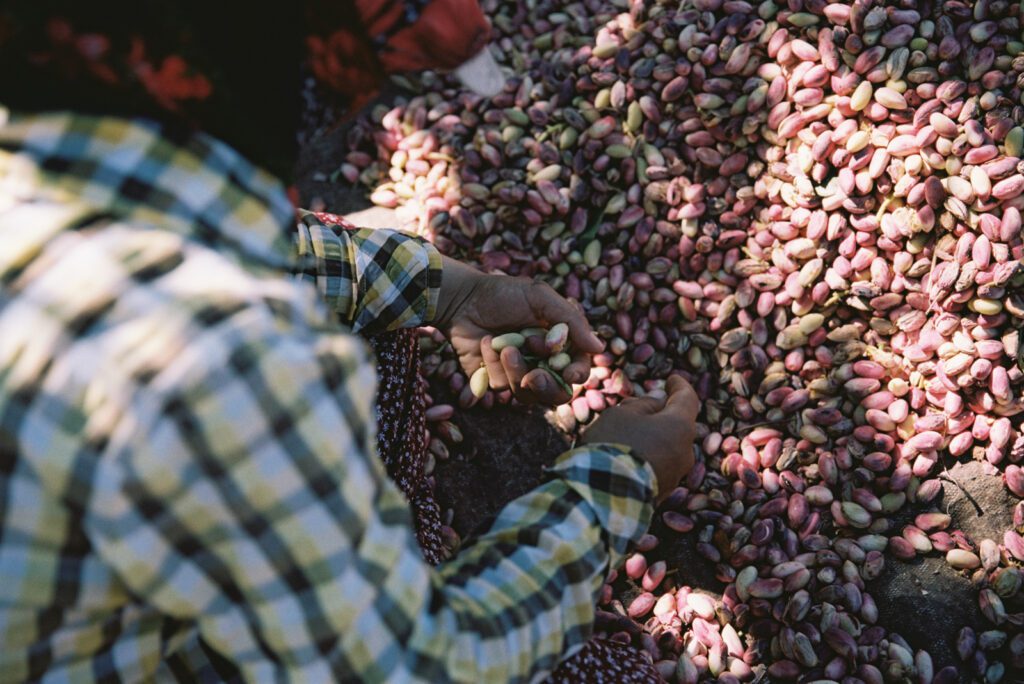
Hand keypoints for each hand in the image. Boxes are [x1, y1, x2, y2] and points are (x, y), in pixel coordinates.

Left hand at [434, 256, 603, 404]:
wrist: (462, 298)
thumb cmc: (503, 294)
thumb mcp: (540, 297)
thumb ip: (571, 321)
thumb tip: (599, 348)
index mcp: (558, 344)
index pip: (577, 368)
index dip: (576, 374)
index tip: (569, 372)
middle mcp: (541, 363)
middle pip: (556, 392)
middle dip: (546, 386)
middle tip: (533, 375)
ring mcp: (517, 374)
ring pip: (527, 394)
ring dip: (517, 371)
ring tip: (504, 346)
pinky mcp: (494, 379)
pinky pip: (500, 386)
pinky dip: (493, 364)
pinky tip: (486, 343)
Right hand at [581, 376, 698, 502]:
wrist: (602, 495)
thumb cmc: (613, 444)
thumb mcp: (621, 414)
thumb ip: (644, 405)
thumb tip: (659, 403)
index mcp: (679, 426)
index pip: (687, 399)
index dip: (679, 386)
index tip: (672, 379)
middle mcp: (685, 451)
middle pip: (677, 425)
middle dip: (661, 414)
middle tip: (638, 407)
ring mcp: (675, 475)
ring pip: (668, 447)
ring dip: (653, 437)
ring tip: (625, 434)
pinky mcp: (662, 493)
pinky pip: (658, 466)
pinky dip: (647, 457)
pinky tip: (626, 456)